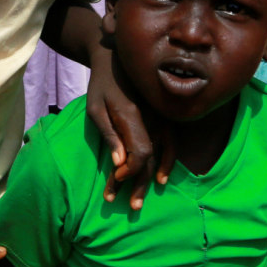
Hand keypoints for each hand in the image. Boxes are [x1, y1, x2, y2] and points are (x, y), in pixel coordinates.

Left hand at [86, 47, 171, 209]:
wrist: (117, 58)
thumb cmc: (101, 84)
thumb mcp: (95, 108)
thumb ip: (109, 135)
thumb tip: (119, 163)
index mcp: (132, 115)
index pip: (140, 152)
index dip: (130, 172)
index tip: (116, 181)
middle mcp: (152, 118)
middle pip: (150, 158)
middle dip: (139, 185)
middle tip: (132, 207)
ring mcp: (160, 117)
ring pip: (161, 153)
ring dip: (151, 178)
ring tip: (141, 200)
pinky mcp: (163, 117)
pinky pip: (171, 143)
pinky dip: (167, 161)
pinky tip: (160, 178)